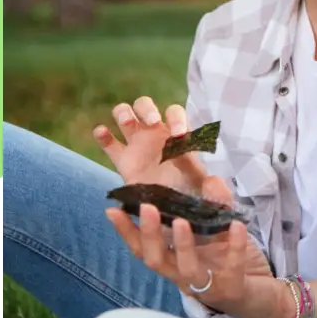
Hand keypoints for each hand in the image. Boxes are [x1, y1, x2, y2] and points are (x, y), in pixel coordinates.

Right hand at [92, 95, 208, 191]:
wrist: (171, 212)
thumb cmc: (190, 195)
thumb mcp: (203, 189)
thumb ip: (210, 185)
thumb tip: (214, 181)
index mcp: (176, 135)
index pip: (175, 114)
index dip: (176, 119)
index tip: (178, 134)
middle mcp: (155, 133)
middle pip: (145, 105)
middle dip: (147, 109)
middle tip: (151, 123)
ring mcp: (136, 144)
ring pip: (124, 115)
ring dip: (123, 113)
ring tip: (126, 123)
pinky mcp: (122, 159)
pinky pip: (108, 142)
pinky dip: (102, 135)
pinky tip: (102, 133)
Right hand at [105, 177, 285, 317]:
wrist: (261, 296)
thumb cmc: (229, 263)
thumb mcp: (216, 232)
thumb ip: (212, 206)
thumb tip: (211, 178)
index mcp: (174, 261)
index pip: (142, 248)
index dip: (126, 231)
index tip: (111, 208)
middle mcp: (183, 275)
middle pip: (155, 260)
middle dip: (149, 235)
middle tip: (147, 208)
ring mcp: (206, 286)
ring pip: (186, 270)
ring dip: (183, 245)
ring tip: (181, 221)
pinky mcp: (231, 289)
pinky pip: (231, 268)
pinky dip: (233, 247)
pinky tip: (236, 225)